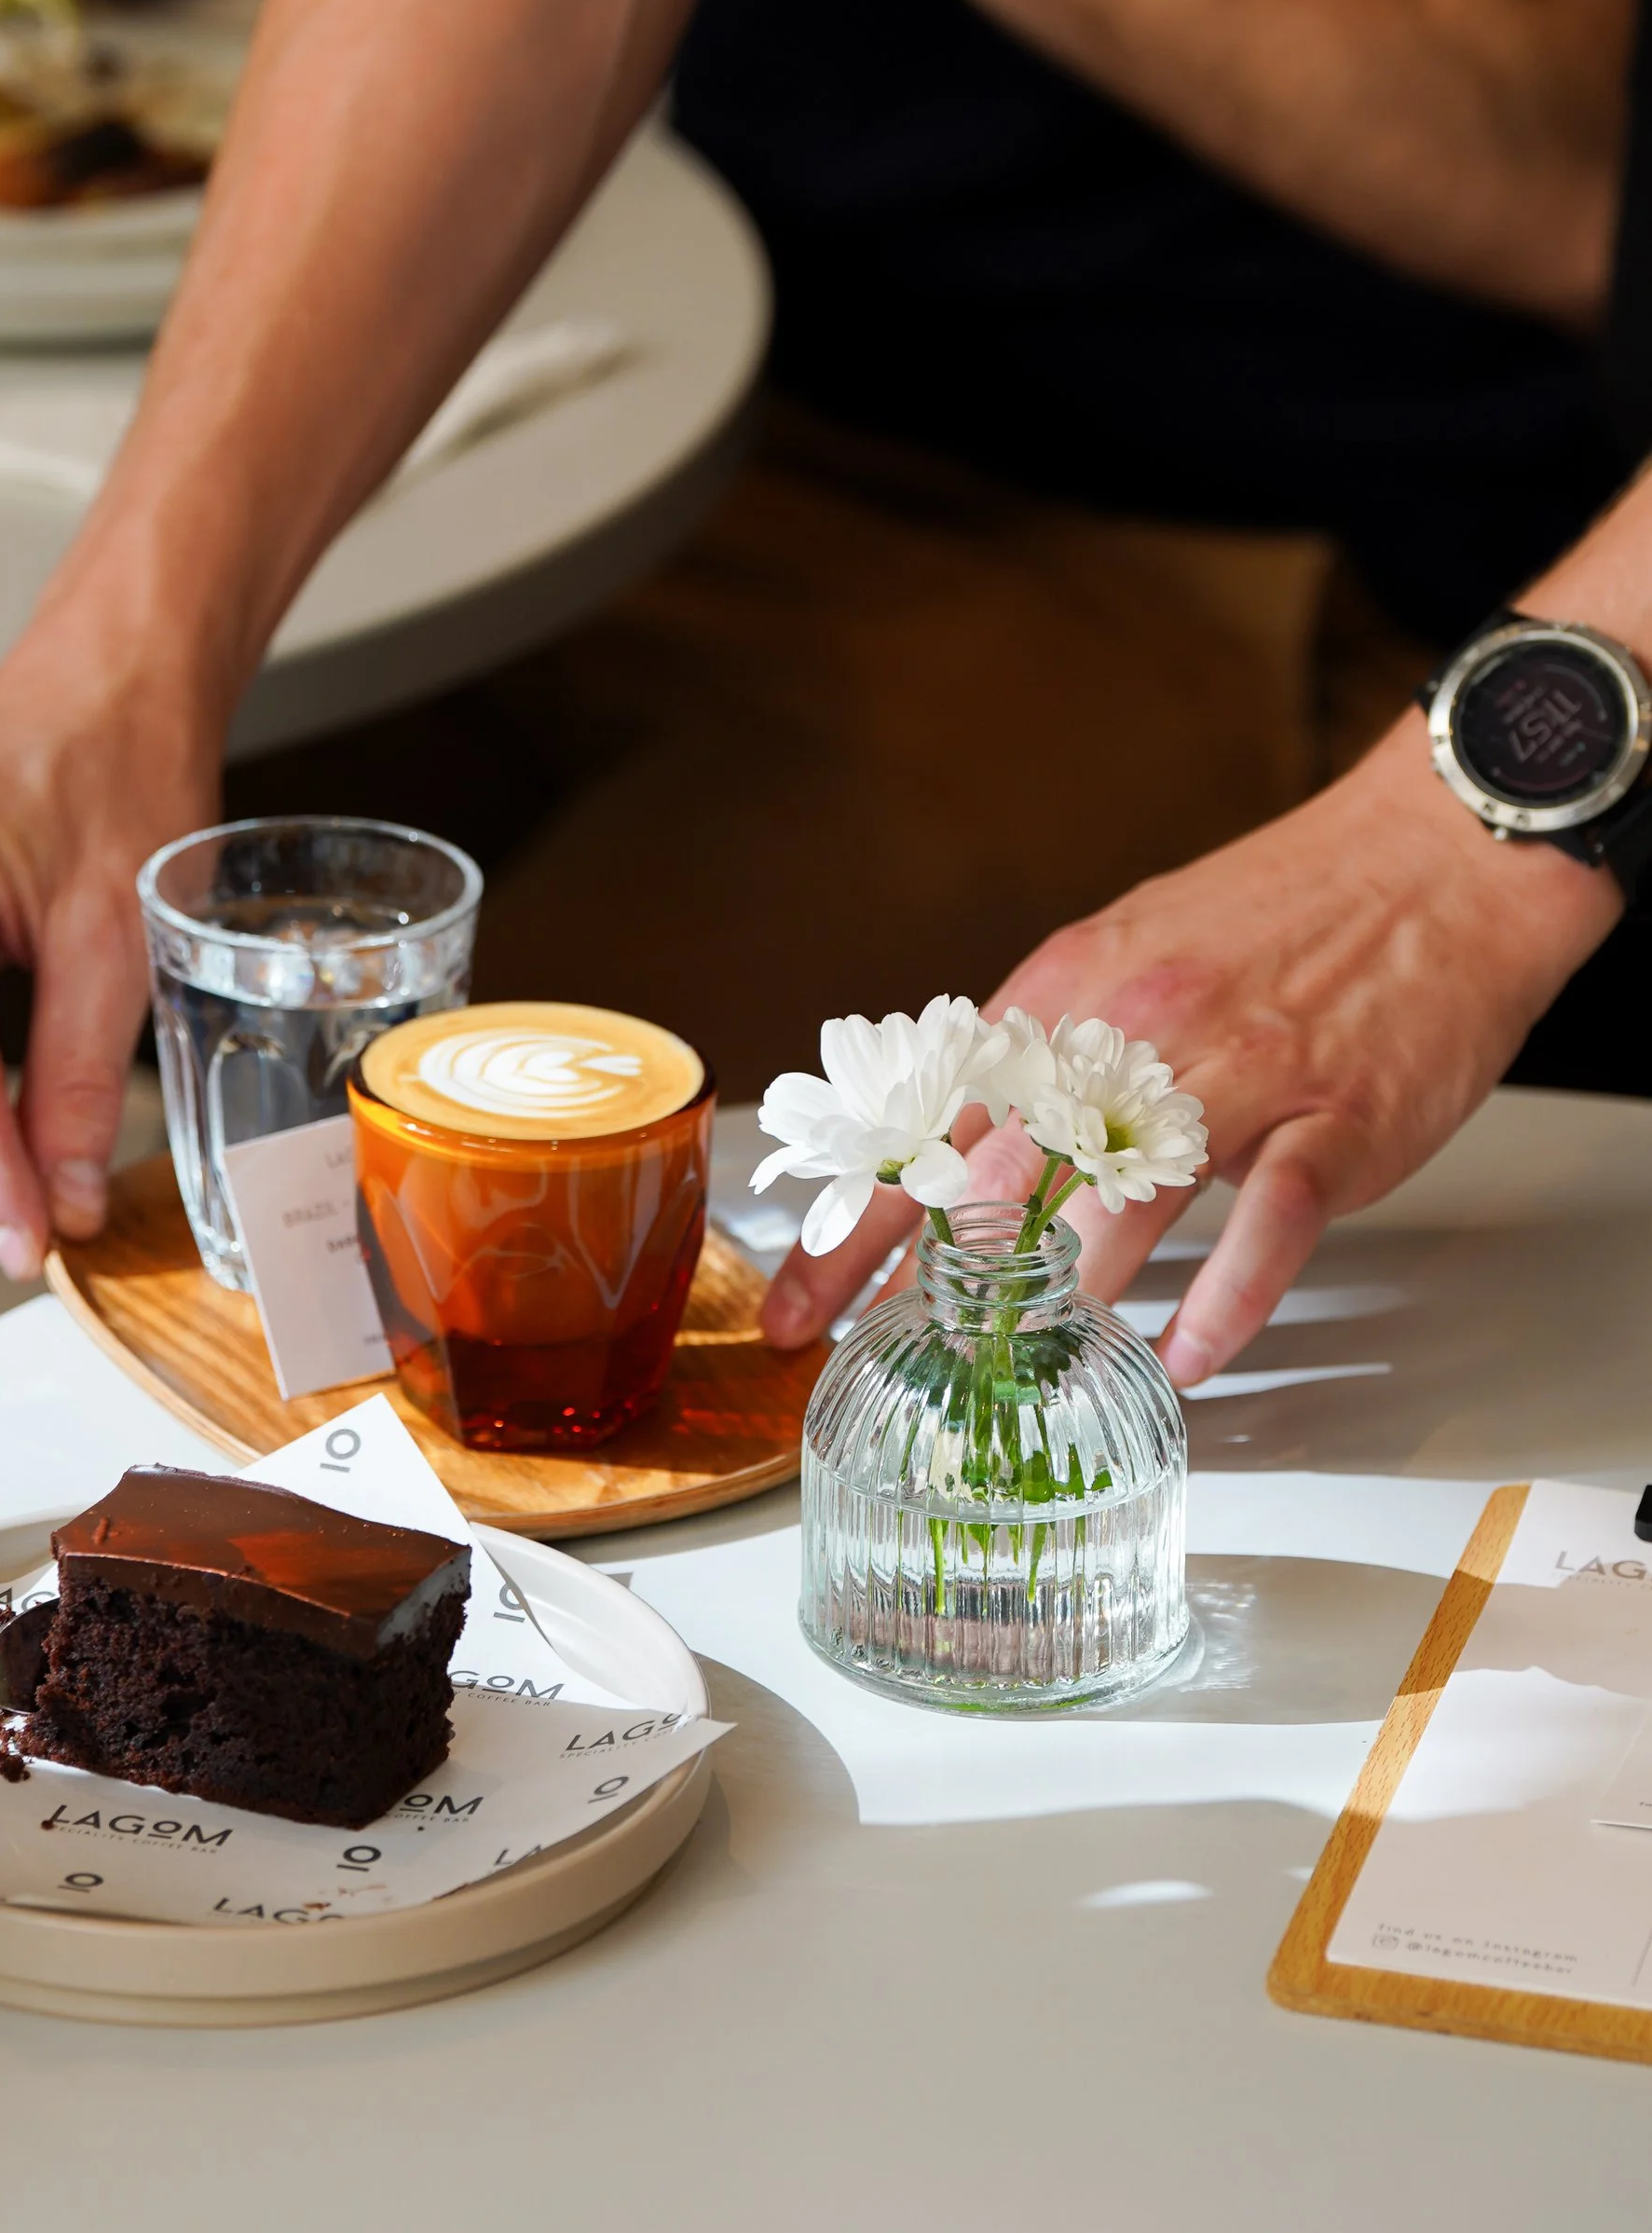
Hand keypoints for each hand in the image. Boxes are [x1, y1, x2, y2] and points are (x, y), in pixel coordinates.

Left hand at [758, 718, 1619, 1381]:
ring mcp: (1237, 1075)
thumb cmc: (1282, 921)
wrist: (1434, 864)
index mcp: (1068, 995)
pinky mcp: (1334, 1117)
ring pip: (1121, 1201)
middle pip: (998, 1175)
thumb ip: (1050, 1051)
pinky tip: (1190, 1356)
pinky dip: (1225, 1299)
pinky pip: (1268, 1223)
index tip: (796, 1305)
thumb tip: (962, 1145)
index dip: (854, 1224)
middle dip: (926, 1284)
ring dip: (1069, 1298)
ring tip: (1035, 1368)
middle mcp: (1133, 1032)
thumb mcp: (1131, 961)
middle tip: (883, 1362)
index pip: (927, 1125)